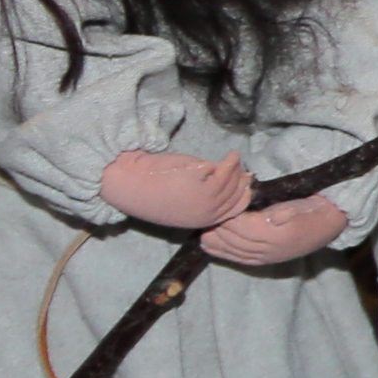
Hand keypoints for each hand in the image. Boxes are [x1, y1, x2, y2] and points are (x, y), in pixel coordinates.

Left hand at [98, 149, 253, 232]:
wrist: (130, 184)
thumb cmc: (153, 190)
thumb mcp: (185, 198)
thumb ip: (205, 193)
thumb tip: (227, 178)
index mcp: (201, 221)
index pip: (235, 210)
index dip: (243, 195)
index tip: (247, 182)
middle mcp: (206, 214)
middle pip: (236, 195)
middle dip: (242, 181)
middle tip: (243, 169)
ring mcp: (204, 200)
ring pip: (231, 182)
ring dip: (236, 168)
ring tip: (235, 157)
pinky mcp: (199, 184)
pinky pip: (222, 171)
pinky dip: (229, 162)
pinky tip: (230, 156)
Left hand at [198, 196, 349, 270]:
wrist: (327, 225)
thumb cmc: (310, 210)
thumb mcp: (298, 206)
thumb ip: (283, 211)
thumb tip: (271, 216)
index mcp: (277, 233)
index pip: (243, 226)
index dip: (229, 216)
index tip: (220, 205)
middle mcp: (270, 249)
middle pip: (235, 239)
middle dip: (218, 228)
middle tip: (207, 215)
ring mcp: (266, 256)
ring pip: (234, 250)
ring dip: (216, 241)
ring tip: (204, 230)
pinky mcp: (264, 261)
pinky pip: (239, 259)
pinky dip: (221, 252)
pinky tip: (208, 245)